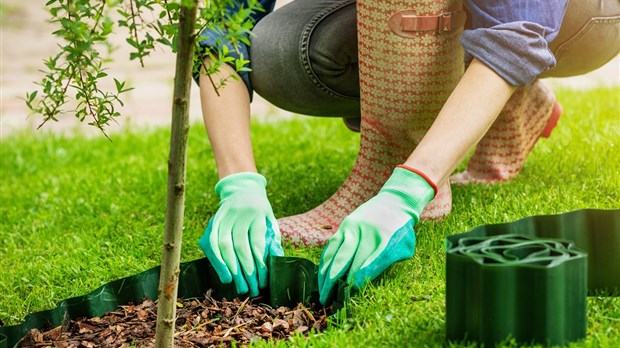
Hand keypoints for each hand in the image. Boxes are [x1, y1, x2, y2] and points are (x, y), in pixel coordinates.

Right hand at [198, 172, 283, 296]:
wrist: (242, 189)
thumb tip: (275, 260)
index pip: (256, 243)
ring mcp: (223, 217)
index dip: (259, 264)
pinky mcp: (213, 222)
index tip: (262, 282)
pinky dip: (217, 261)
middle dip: (245, 271)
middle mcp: (238, 215)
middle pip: (240, 247)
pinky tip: (225, 275)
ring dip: (230, 269)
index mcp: (257, 214)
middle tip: (250, 289)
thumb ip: (273, 240)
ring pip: (223, 246)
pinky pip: (211, 244)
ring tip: (238, 286)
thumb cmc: (260, 211)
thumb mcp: (271, 221)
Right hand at [318, 166, 435, 303]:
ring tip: (321, 292)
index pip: (364, 265)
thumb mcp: (403, 247)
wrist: (394, 201)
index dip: (355, 281)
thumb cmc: (401, 230)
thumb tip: (363, 280)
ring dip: (325, 274)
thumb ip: (386, 262)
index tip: (348, 295)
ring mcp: (351, 228)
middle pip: (344, 260)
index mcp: (381, 239)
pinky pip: (331, 246)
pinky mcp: (344, 226)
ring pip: (334, 253)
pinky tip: (321, 275)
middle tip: (328, 299)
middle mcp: (363, 232)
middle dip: (334, 282)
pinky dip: (325, 262)